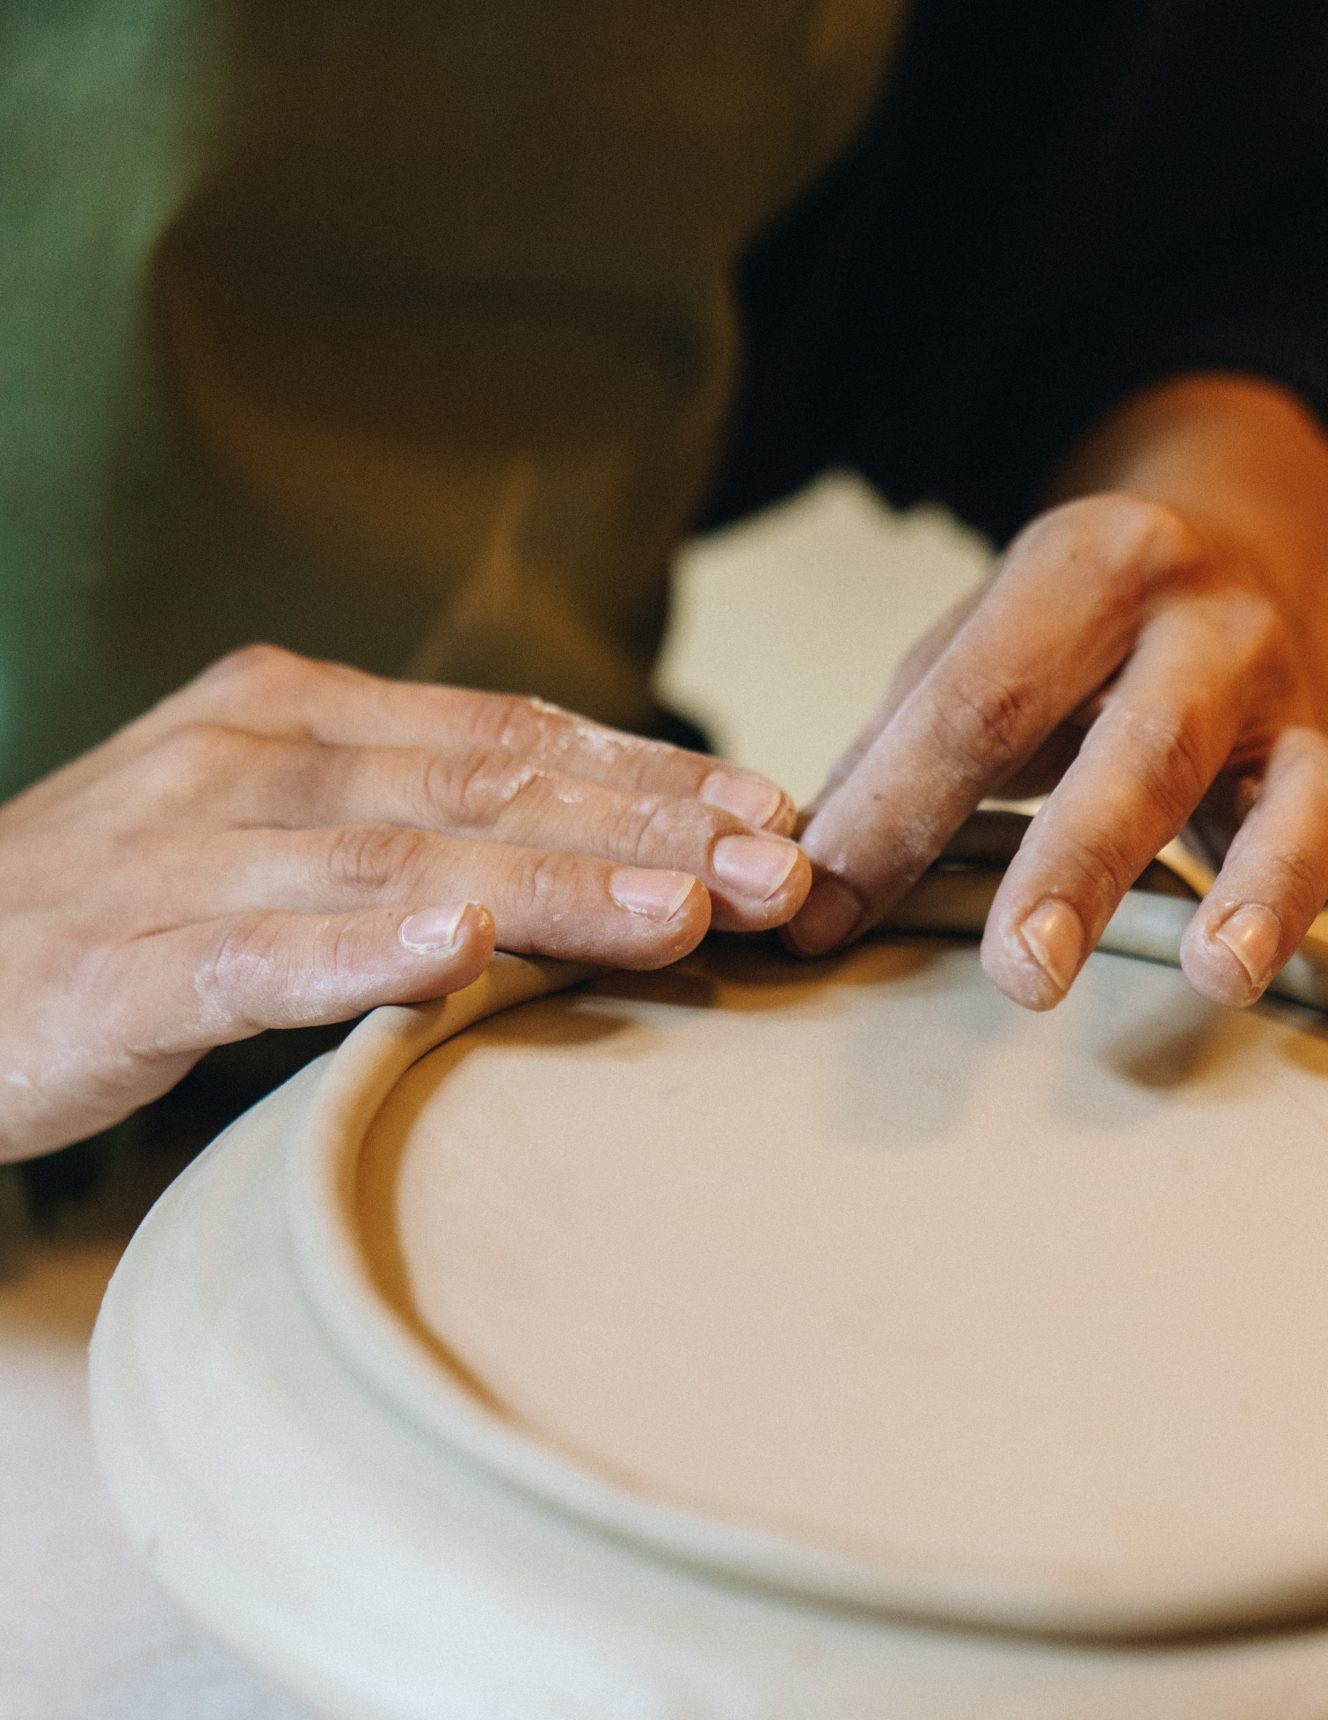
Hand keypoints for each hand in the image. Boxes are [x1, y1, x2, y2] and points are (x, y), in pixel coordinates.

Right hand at [0, 645, 807, 1160]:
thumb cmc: (114, 917)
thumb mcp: (263, 841)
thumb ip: (399, 830)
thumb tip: (579, 862)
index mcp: (291, 716)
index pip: (503, 733)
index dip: (646, 770)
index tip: (774, 810)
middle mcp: (248, 762)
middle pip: (480, 786)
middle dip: (647, 827)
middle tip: (783, 868)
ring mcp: (181, 858)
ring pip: (398, 862)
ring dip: (551, 887)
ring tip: (682, 913)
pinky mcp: (121, 966)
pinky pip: (256, 956)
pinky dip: (359, 953)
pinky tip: (453, 952)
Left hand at [790, 380, 1327, 1014]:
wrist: (1227, 537)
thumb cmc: (1062, 632)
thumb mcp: (968, 647)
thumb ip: (891, 755)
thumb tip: (791, 880)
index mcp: (1091, 570)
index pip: (979, 703)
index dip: (893, 814)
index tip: (816, 915)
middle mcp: (1209, 630)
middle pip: (1142, 753)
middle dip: (1079, 864)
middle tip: (1018, 973)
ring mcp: (1294, 710)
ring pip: (1301, 800)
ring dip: (1265, 892)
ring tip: (1220, 978)